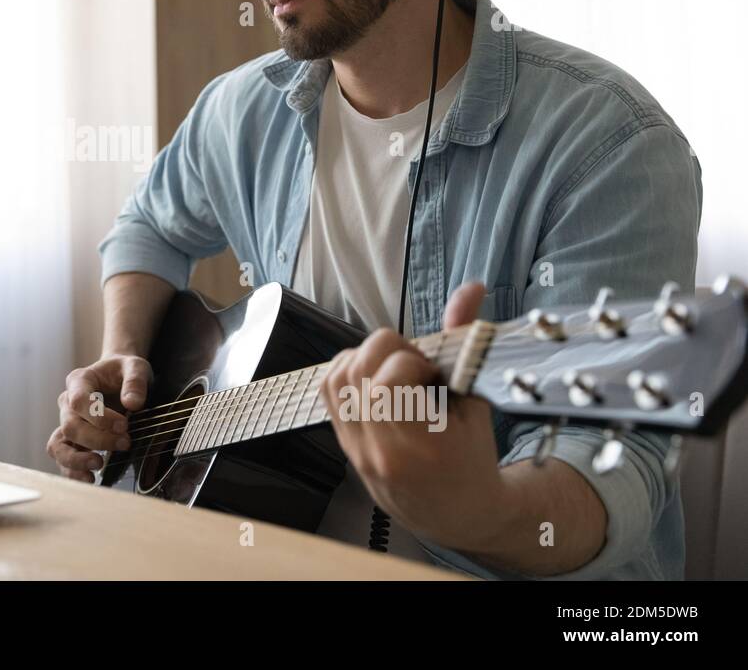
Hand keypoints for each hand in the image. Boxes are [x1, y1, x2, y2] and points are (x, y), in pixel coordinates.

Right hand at [47, 355, 151, 481]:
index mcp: (79, 381)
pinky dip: (73, 471)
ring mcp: (67, 423)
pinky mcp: (73, 441)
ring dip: (77, 459)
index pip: (79, 401)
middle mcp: (67, 403)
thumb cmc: (124, 371)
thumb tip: (132, 404)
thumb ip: (135, 382)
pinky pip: (63, 459)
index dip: (99, 417)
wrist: (119, 378)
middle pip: (70, 426)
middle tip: (125, 443)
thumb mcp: (136, 367)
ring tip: (99, 464)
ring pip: (58, 446)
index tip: (124, 425)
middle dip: (97, 439)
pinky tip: (91, 478)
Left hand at [320, 282, 511, 550]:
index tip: (432, 371)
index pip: (390, 379)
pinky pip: (329, 394)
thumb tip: (470, 289)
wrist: (459, 515)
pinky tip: (374, 376)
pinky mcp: (345, 446)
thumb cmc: (474, 460)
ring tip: (394, 368)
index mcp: (421, 445)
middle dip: (387, 350)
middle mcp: (380, 450)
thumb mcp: (476, 402)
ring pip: (336, 379)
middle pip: (358, 370)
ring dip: (363, 358)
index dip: (412, 361)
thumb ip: (464, 342)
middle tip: (414, 363)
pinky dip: (346, 373)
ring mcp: (357, 450)